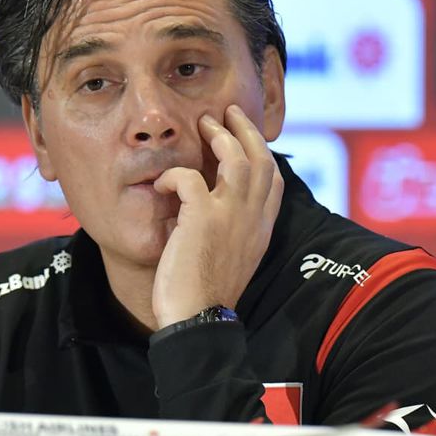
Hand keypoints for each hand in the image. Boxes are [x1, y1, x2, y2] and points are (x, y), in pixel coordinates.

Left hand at [151, 104, 282, 327]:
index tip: (246, 141)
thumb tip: (206, 214)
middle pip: (262, 159)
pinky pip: (189, 177)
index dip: (262, 155)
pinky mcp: (203, 217)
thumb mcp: (229, 262)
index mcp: (261, 231)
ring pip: (236, 157)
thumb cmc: (204, 299)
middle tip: (227, 114)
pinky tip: (161, 184)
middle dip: (245, 130)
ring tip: (203, 124)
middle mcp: (253, 219)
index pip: (274, 182)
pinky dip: (173, 175)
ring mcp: (231, 216)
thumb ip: (228, 234)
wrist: (198, 321)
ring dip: (219, 136)